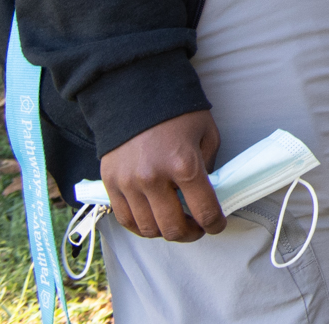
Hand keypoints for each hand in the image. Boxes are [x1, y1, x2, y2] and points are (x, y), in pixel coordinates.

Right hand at [99, 110, 224, 241]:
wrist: (136, 94)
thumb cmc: (178, 113)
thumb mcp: (206, 135)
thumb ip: (208, 167)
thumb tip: (207, 194)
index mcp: (184, 165)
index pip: (204, 210)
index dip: (215, 223)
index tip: (217, 224)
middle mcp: (154, 178)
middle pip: (172, 228)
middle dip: (190, 234)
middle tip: (197, 228)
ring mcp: (129, 184)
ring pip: (147, 229)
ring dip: (165, 232)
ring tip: (175, 223)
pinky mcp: (110, 184)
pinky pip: (124, 219)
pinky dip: (140, 226)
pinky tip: (152, 220)